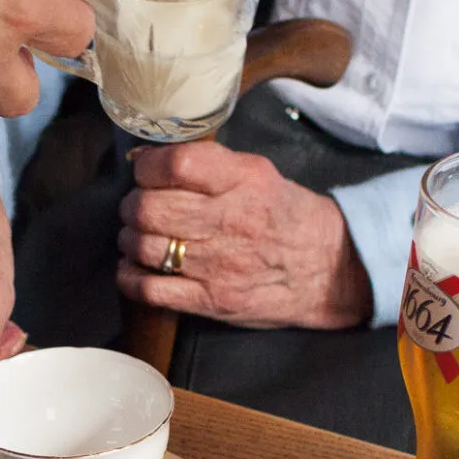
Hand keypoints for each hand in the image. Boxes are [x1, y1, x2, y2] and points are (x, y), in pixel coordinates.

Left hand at [116, 141, 370, 329]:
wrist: (329, 270)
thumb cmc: (287, 217)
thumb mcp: (259, 174)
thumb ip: (209, 164)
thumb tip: (145, 158)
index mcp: (244, 181)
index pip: (176, 164)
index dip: (147, 166)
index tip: (143, 170)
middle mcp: (231, 221)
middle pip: (150, 208)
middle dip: (132, 205)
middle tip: (137, 206)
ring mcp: (219, 265)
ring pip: (144, 246)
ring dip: (129, 238)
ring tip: (136, 235)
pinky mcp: (212, 300)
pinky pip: (150, 290)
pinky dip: (129, 276)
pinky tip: (133, 268)